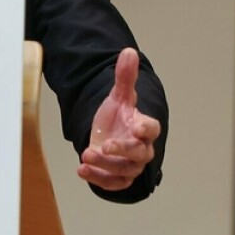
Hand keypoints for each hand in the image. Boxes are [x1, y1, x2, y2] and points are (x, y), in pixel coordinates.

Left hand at [77, 47, 161, 190]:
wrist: (106, 136)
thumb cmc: (117, 118)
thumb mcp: (118, 97)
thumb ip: (124, 77)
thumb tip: (128, 51)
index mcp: (143, 128)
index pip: (152, 129)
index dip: (146, 128)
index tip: (135, 125)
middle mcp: (141, 149)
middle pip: (139, 153)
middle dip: (122, 150)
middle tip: (105, 145)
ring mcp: (130, 165)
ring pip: (124, 170)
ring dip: (105, 165)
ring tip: (85, 155)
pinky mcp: (118, 177)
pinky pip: (113, 183)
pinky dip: (99, 180)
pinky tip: (82, 170)